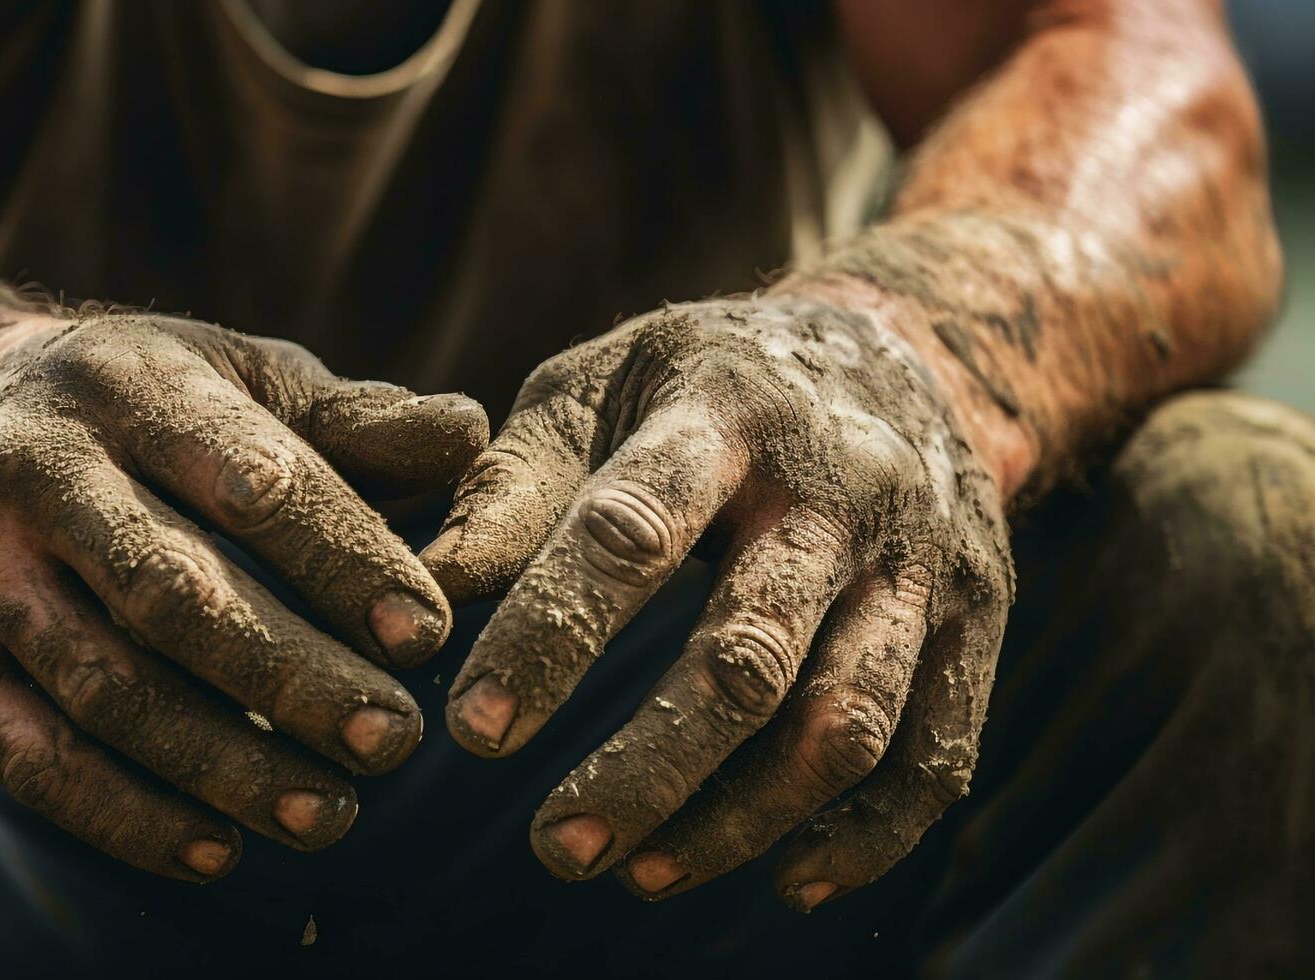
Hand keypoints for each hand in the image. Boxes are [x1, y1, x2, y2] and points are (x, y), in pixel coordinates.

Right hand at [0, 314, 486, 878]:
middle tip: (395, 740)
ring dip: (223, 767)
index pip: (248, 480)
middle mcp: (30, 470)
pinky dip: (128, 817)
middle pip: (170, 594)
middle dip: (291, 677)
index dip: (343, 560)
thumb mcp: (241, 379)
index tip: (428, 634)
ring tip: (331, 813)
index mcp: (125, 385)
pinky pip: (32, 761)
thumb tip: (470, 435)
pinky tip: (220, 850)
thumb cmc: (144, 409)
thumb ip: (351, 421)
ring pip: (105, 689)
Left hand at [422, 299, 1011, 907]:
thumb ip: (516, 484)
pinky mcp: (980, 617)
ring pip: (844, 722)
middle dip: (648, 766)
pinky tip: (787, 883)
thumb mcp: (600, 385)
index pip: (628, 533)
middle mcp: (838, 488)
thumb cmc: (706, 377)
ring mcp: (923, 558)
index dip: (549, 635)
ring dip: (742, 819)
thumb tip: (430, 588)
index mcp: (722, 412)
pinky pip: (936, 754)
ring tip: (639, 875)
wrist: (905, 345)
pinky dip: (867, 838)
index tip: (475, 730)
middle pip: (749, 654)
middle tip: (557, 849)